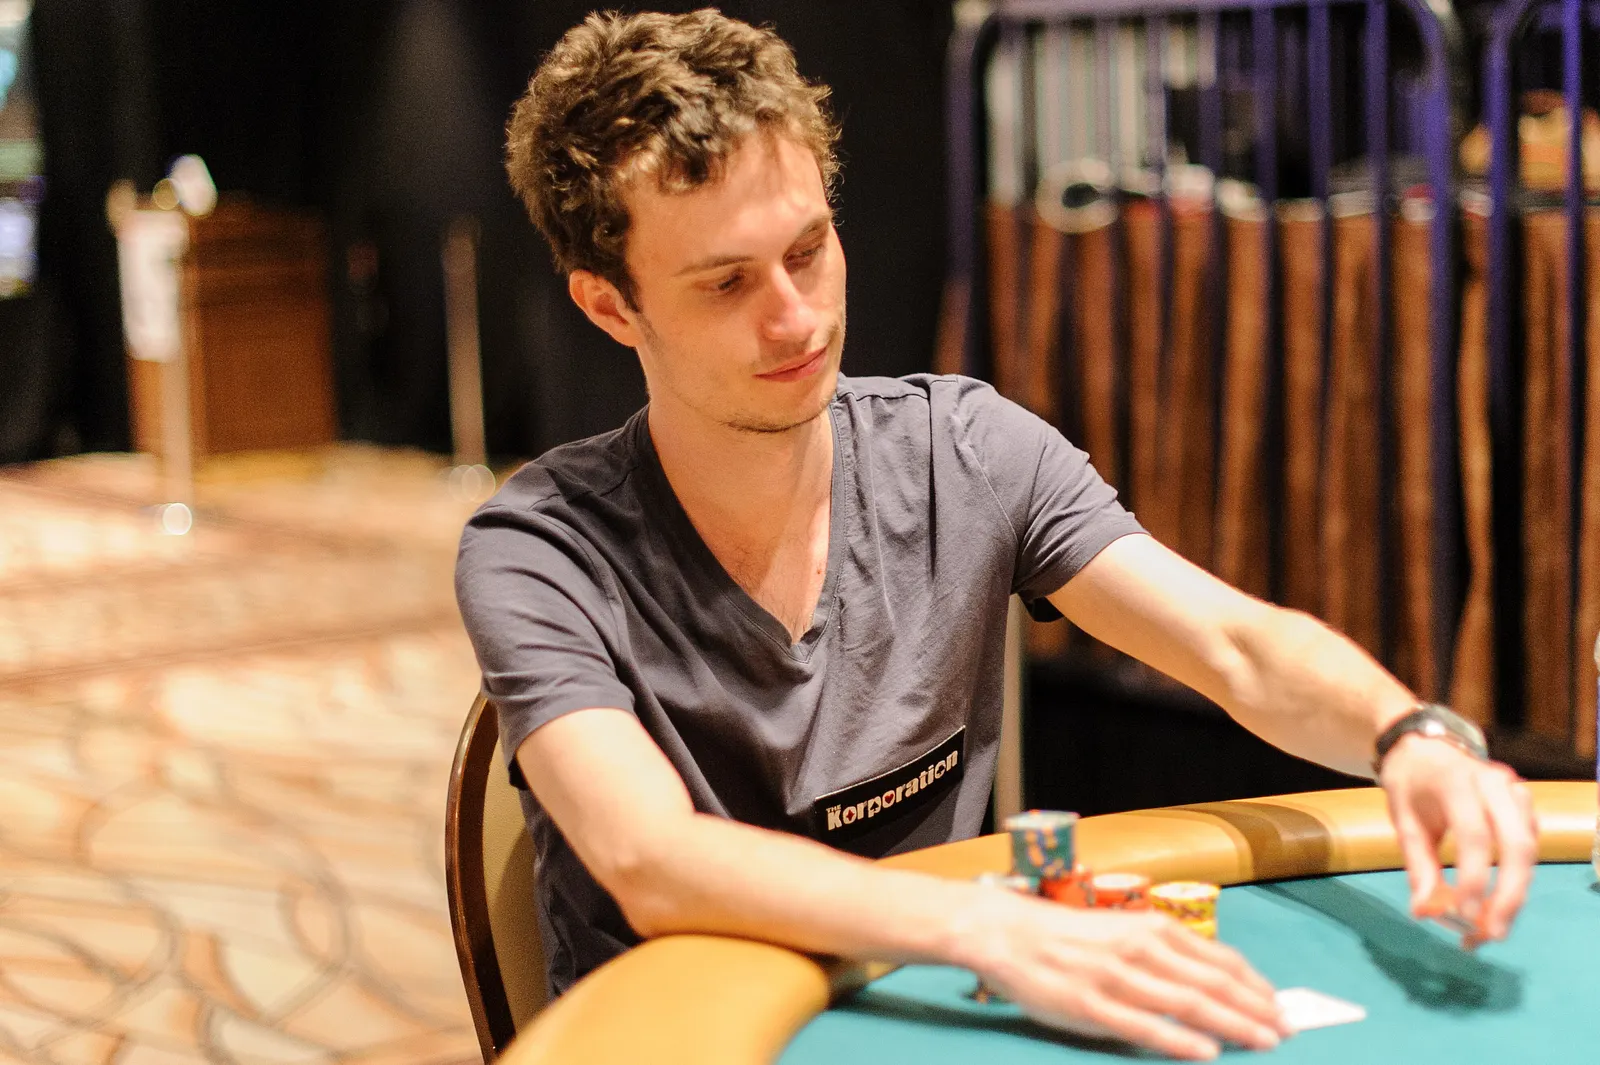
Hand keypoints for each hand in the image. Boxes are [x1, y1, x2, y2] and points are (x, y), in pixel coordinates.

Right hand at [961, 892, 1287, 1059]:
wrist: (1009, 933)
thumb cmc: (1069, 936)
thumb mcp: (1122, 930)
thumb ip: (1162, 951)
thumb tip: (1210, 981)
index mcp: (1150, 927)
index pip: (1218, 958)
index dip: (1254, 984)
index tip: (1279, 1006)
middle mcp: (1139, 948)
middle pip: (1212, 982)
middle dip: (1255, 1009)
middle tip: (1287, 1032)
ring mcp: (1116, 977)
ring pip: (1187, 1003)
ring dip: (1232, 1024)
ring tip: (1262, 1042)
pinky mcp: (1091, 1006)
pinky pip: (1144, 1026)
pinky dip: (1179, 1039)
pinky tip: (1206, 1052)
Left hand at [1379, 736, 1538, 940]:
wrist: (1424, 747)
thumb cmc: (1411, 784)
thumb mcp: (1403, 820)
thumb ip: (1418, 866)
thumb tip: (1426, 912)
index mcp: (1456, 782)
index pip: (1474, 835)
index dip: (1473, 877)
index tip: (1464, 914)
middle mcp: (1494, 783)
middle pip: (1516, 845)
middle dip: (1508, 895)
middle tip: (1491, 933)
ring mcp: (1514, 791)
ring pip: (1529, 850)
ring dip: (1515, 893)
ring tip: (1492, 927)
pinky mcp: (1524, 805)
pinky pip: (1529, 846)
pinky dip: (1518, 878)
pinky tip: (1498, 901)